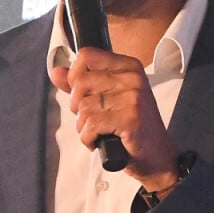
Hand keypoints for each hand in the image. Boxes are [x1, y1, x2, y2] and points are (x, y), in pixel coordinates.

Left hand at [50, 46, 179, 190]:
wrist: (158, 157)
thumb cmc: (130, 126)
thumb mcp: (107, 99)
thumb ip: (80, 83)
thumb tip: (55, 71)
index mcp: (128, 65)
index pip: (86, 55)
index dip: (74, 74)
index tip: (81, 93)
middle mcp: (132, 77)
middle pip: (80, 81)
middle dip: (77, 106)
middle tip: (93, 118)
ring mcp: (133, 97)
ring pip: (83, 106)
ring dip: (83, 126)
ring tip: (99, 132)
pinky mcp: (131, 118)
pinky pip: (91, 124)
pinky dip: (88, 138)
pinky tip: (99, 142)